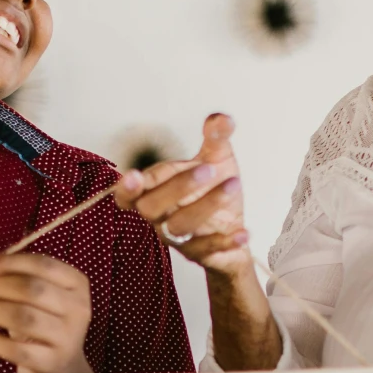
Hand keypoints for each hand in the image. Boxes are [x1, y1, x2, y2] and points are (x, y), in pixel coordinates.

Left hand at [0, 253, 91, 372]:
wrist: (62, 369)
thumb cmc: (43, 326)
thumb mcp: (38, 299)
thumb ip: (15, 281)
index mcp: (76, 284)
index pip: (41, 264)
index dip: (6, 262)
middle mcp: (78, 308)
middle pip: (31, 289)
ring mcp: (68, 337)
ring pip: (23, 317)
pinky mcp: (53, 362)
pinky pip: (17, 349)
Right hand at [115, 113, 250, 274]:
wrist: (233, 225)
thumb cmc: (213, 190)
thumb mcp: (217, 160)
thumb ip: (215, 138)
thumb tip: (221, 119)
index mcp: (156, 191)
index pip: (132, 192)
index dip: (128, 187)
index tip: (132, 176)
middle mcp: (161, 217)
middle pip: (152, 207)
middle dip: (177, 187)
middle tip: (207, 169)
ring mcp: (180, 237)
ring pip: (180, 226)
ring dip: (206, 206)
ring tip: (233, 185)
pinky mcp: (201, 253)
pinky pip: (207, 251)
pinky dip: (225, 242)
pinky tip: (244, 232)